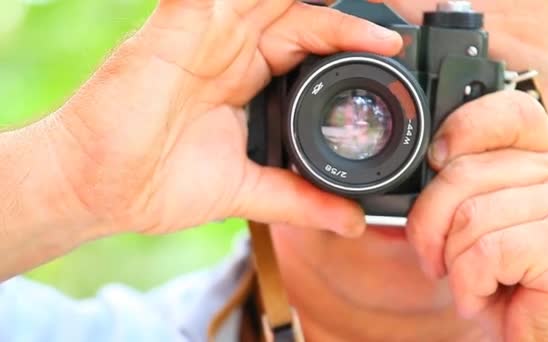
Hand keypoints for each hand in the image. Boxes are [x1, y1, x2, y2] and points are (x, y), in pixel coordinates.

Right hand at [51, 0, 402, 235]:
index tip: (393, 49)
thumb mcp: (246, 191)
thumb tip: (349, 222)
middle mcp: (230, 47)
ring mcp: (205, 32)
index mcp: (247, 76)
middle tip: (401, 17)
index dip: (351, 38)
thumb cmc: (158, 185)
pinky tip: (301, 0)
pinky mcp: (177, 27)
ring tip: (374, 15)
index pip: (310, 40)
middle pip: (300, 10)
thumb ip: (298, 200)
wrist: (97, 189)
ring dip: (321, 2)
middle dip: (349, 12)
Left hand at [407, 91, 547, 340]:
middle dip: (429, 224)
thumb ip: (460, 189)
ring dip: (454, 263)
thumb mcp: (479, 224)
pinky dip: (471, 284)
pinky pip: (485, 252)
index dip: (460, 129)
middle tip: (436, 257)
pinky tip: (489, 296)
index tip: (435, 160)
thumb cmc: (510, 281)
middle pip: (462, 172)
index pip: (505, 111)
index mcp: (542, 159)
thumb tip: (415, 168)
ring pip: (469, 217)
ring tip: (474, 280)